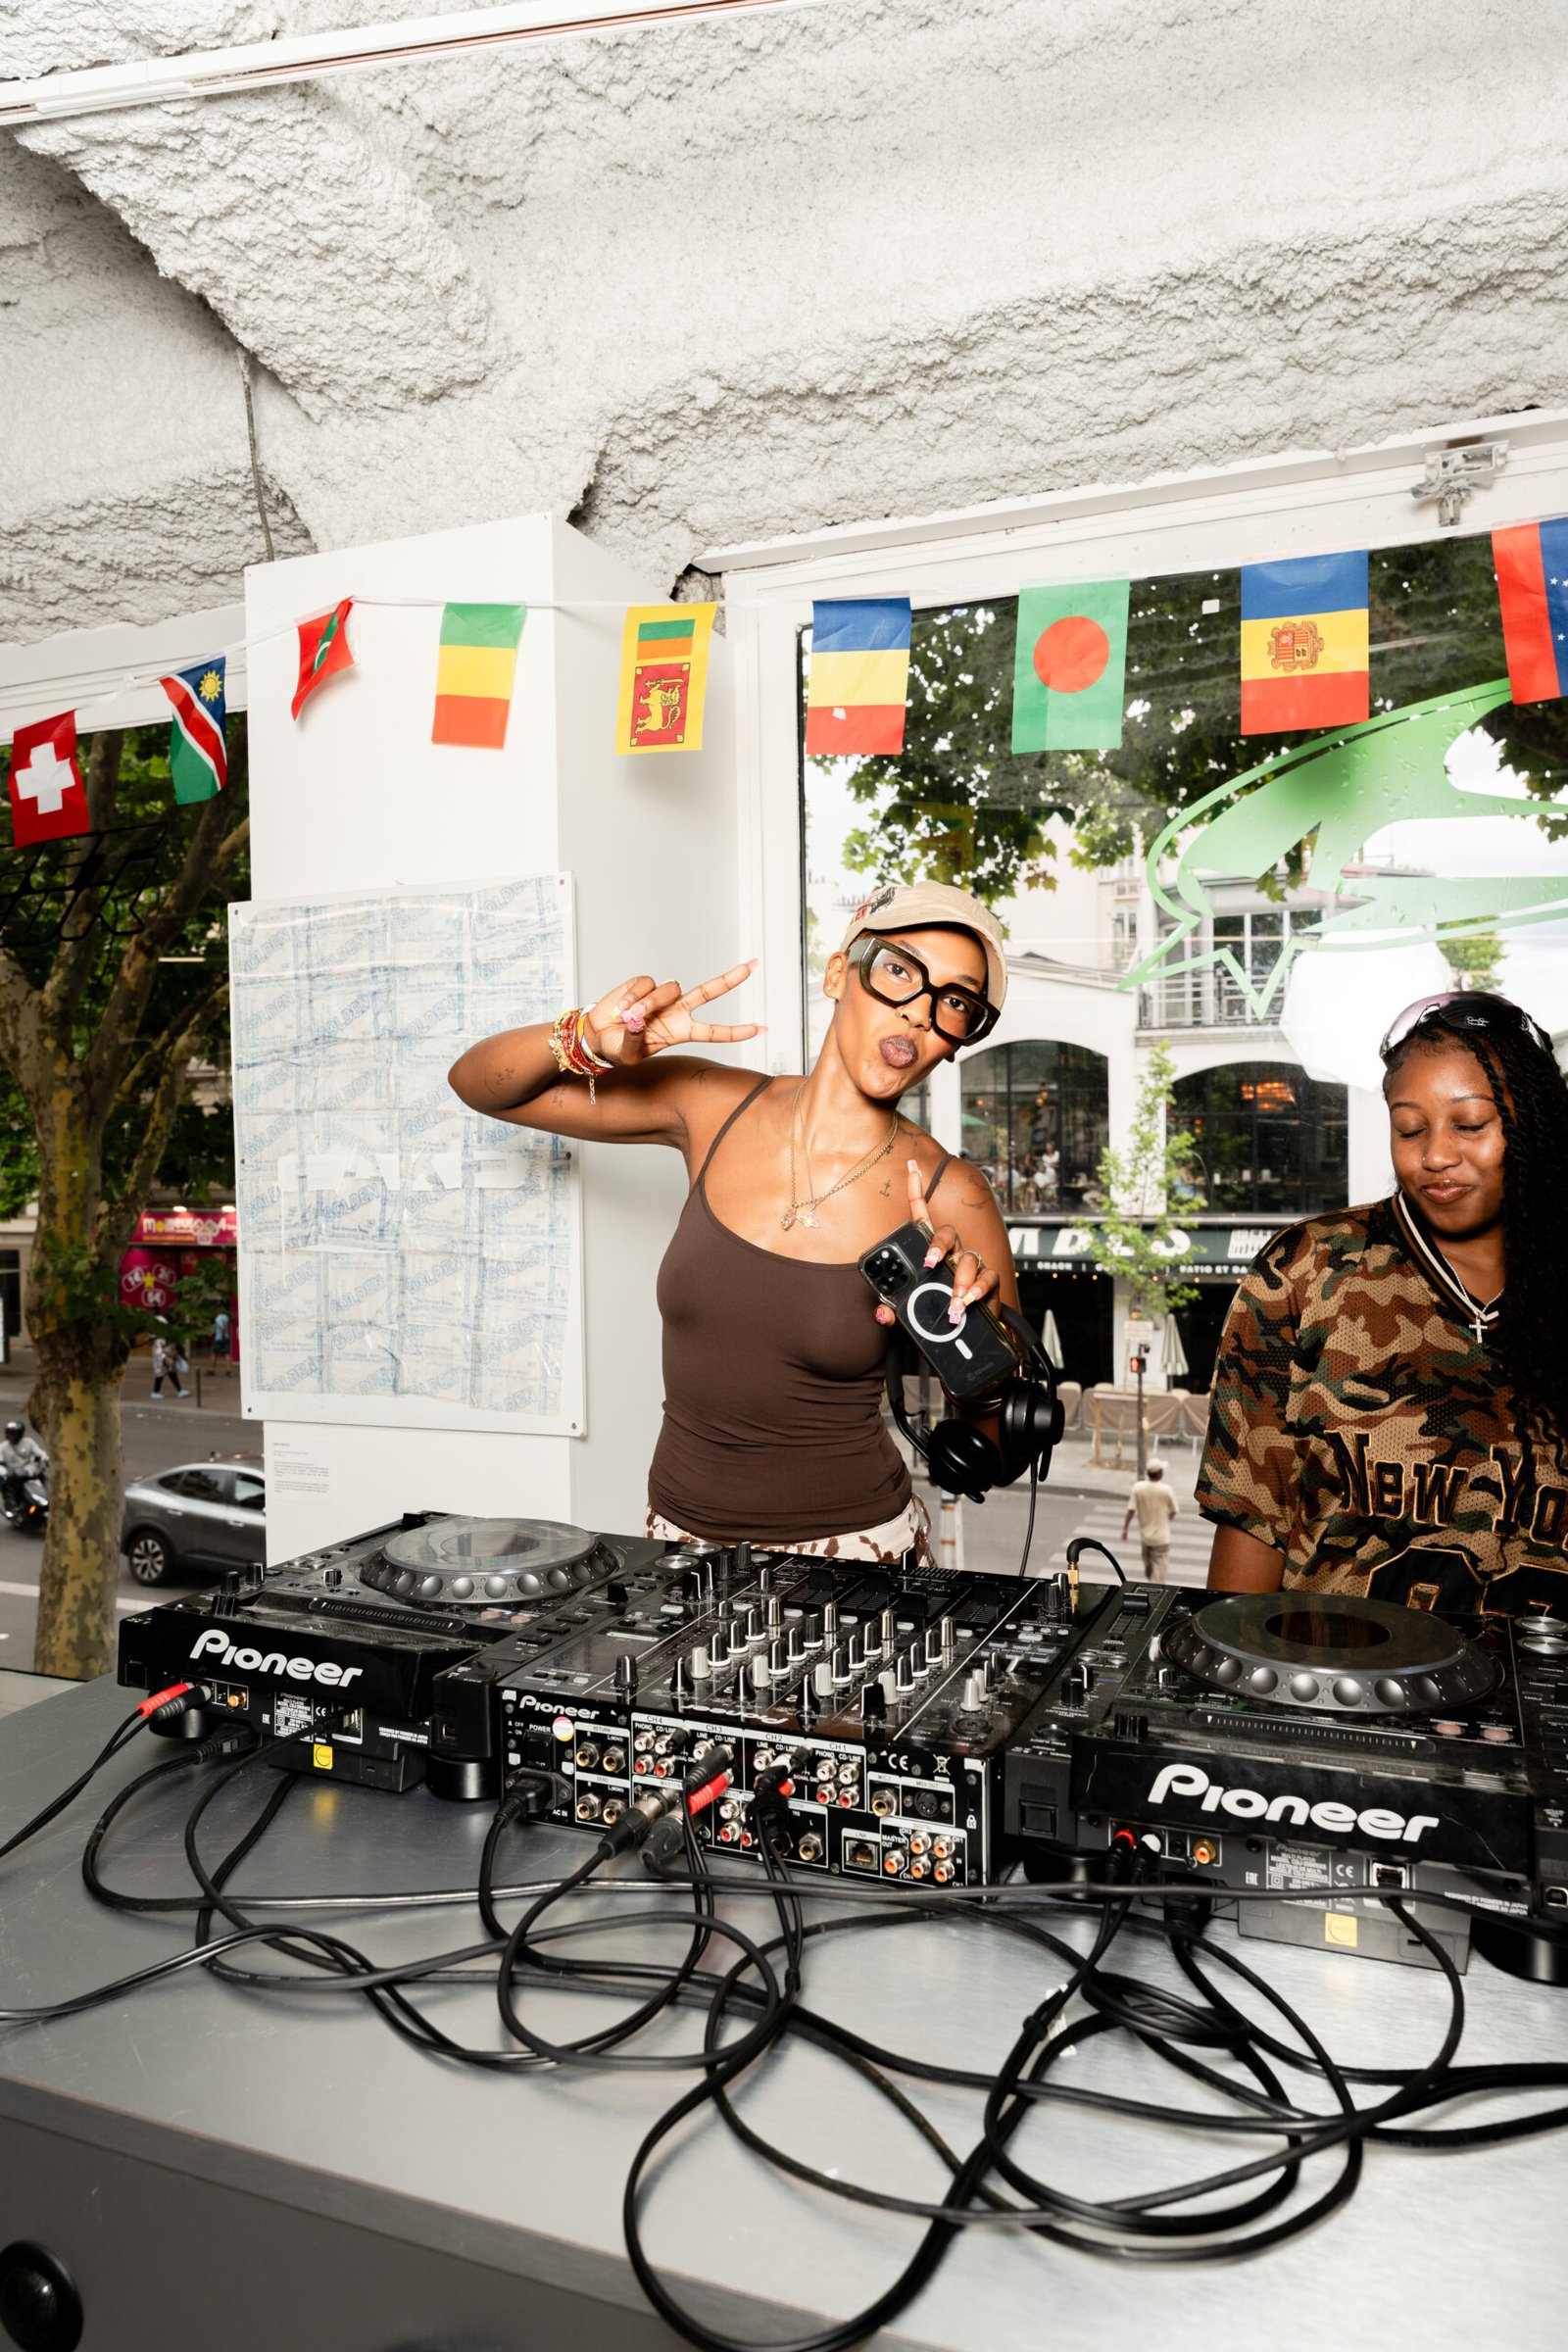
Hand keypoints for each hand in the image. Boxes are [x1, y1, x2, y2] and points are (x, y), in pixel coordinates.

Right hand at [584, 961, 761, 1065]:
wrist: (598, 1036)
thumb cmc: (618, 1048)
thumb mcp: (628, 1056)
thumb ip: (634, 1042)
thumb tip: (637, 1021)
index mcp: (680, 1032)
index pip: (714, 1032)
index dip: (737, 1032)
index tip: (761, 1029)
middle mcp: (676, 1012)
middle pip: (708, 992)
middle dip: (730, 979)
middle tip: (752, 966)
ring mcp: (661, 997)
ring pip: (668, 989)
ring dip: (649, 1003)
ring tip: (629, 1016)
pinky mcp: (643, 984)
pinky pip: (645, 984)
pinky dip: (631, 996)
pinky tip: (621, 1007)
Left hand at [874, 1157, 1001, 1327]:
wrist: (961, 1336)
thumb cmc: (936, 1314)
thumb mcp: (910, 1312)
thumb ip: (894, 1311)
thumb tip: (882, 1314)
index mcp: (931, 1253)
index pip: (922, 1218)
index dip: (916, 1192)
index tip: (911, 1168)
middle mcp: (952, 1254)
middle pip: (948, 1234)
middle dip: (939, 1245)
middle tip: (930, 1264)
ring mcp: (971, 1266)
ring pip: (969, 1258)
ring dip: (960, 1279)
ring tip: (955, 1300)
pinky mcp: (988, 1283)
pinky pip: (988, 1277)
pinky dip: (979, 1290)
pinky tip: (970, 1301)